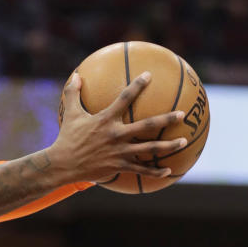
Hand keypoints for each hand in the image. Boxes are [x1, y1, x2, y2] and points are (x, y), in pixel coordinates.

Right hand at [50, 71, 187, 184]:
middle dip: (166, 119)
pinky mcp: (119, 166)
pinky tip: (168, 170)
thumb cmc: (67, 137)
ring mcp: (119, 152)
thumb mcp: (70, 113)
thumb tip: (76, 75)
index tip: (149, 75)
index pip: (124, 98)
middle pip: (147, 125)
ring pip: (149, 148)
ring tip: (184, 141)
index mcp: (106, 119)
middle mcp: (116, 134)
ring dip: (168, 146)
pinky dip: (155, 171)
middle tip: (182, 114)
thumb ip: (73, 93)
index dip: (137, 85)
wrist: (63, 164)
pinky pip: (141, 170)